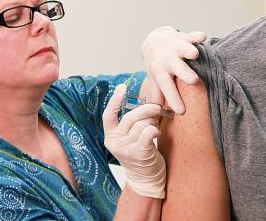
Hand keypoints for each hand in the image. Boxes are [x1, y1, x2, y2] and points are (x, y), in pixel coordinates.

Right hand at [103, 84, 165, 198]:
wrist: (146, 177)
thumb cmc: (140, 151)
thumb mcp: (130, 137)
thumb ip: (133, 122)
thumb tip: (145, 102)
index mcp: (110, 136)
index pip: (108, 115)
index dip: (114, 100)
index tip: (122, 87)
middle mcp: (114, 142)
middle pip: (130, 117)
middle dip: (146, 110)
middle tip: (157, 108)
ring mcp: (125, 149)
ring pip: (141, 125)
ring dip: (152, 123)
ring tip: (156, 127)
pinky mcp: (138, 153)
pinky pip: (147, 132)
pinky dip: (154, 130)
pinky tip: (157, 133)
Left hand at [142, 26, 205, 113]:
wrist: (156, 43)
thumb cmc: (159, 67)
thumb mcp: (155, 82)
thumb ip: (158, 97)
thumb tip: (158, 118)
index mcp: (160, 72)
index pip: (167, 87)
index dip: (174, 99)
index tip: (182, 111)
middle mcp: (168, 60)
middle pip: (176, 67)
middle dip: (184, 73)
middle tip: (193, 81)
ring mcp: (176, 48)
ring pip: (183, 49)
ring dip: (188, 51)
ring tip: (194, 54)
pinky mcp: (185, 38)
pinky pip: (191, 36)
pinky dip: (197, 36)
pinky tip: (203, 36)